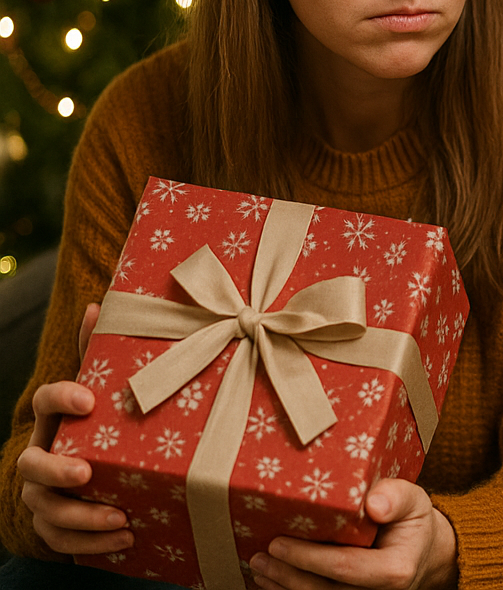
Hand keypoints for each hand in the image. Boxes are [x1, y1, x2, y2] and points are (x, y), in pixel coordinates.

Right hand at [17, 303, 130, 555]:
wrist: (93, 470)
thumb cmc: (105, 421)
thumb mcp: (107, 388)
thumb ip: (102, 353)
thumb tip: (100, 305)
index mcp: (58, 418)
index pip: (44, 402)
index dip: (61, 398)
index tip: (88, 399)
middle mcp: (43, 455)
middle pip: (31, 466)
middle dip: (56, 471)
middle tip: (86, 474)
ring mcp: (44, 492)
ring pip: (45, 509)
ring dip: (82, 517)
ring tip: (121, 519)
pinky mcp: (55, 523)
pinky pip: (62, 540)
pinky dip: (92, 543)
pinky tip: (125, 539)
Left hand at [251, 479, 457, 589]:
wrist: (423, 553)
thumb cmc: (412, 523)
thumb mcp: (414, 501)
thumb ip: (396, 497)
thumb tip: (373, 502)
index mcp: (395, 570)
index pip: (345, 567)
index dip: (308, 558)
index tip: (279, 543)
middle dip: (286, 574)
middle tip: (260, 554)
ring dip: (281, 586)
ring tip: (259, 566)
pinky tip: (272, 580)